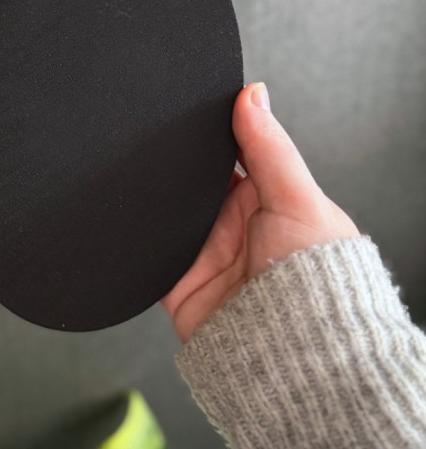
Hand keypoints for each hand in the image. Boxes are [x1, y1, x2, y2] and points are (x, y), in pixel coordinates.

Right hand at [161, 82, 360, 341]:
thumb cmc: (319, 285)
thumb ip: (271, 148)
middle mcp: (232, 222)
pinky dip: (141, 240)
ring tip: (149, 189)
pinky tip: (136, 224)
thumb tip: (254, 95)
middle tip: (167, 156)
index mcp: (265, 198)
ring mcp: (204, 251)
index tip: (192, 111)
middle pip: (193, 181)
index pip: (230, 152)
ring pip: (168, 212)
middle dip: (180, 169)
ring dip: (160, 204)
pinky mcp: (178, 280)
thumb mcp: (299, 200)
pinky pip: (150, 252)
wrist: (294, 359)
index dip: (212, 132)